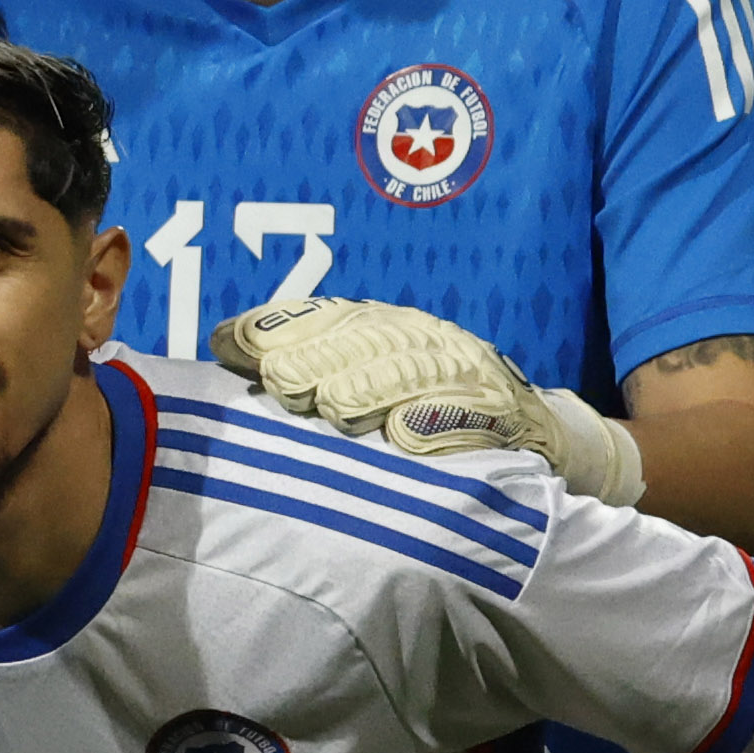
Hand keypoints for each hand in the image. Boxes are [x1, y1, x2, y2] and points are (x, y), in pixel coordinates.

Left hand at [212, 295, 642, 503]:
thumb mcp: (362, 377)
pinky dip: (436, 424)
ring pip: (409, 372)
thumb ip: (301, 360)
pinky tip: (405, 436)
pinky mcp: (504, 414)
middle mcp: (421, 339)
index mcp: (382, 327)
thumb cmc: (422, 409)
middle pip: (361, 340)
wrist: (533, 433)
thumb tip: (220, 344)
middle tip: (283, 384)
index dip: (277, 329)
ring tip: (337, 408)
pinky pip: (466, 417)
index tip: (233, 346)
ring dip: (369, 389)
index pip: (323, 316)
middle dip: (317, 359)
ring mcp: (465, 373)